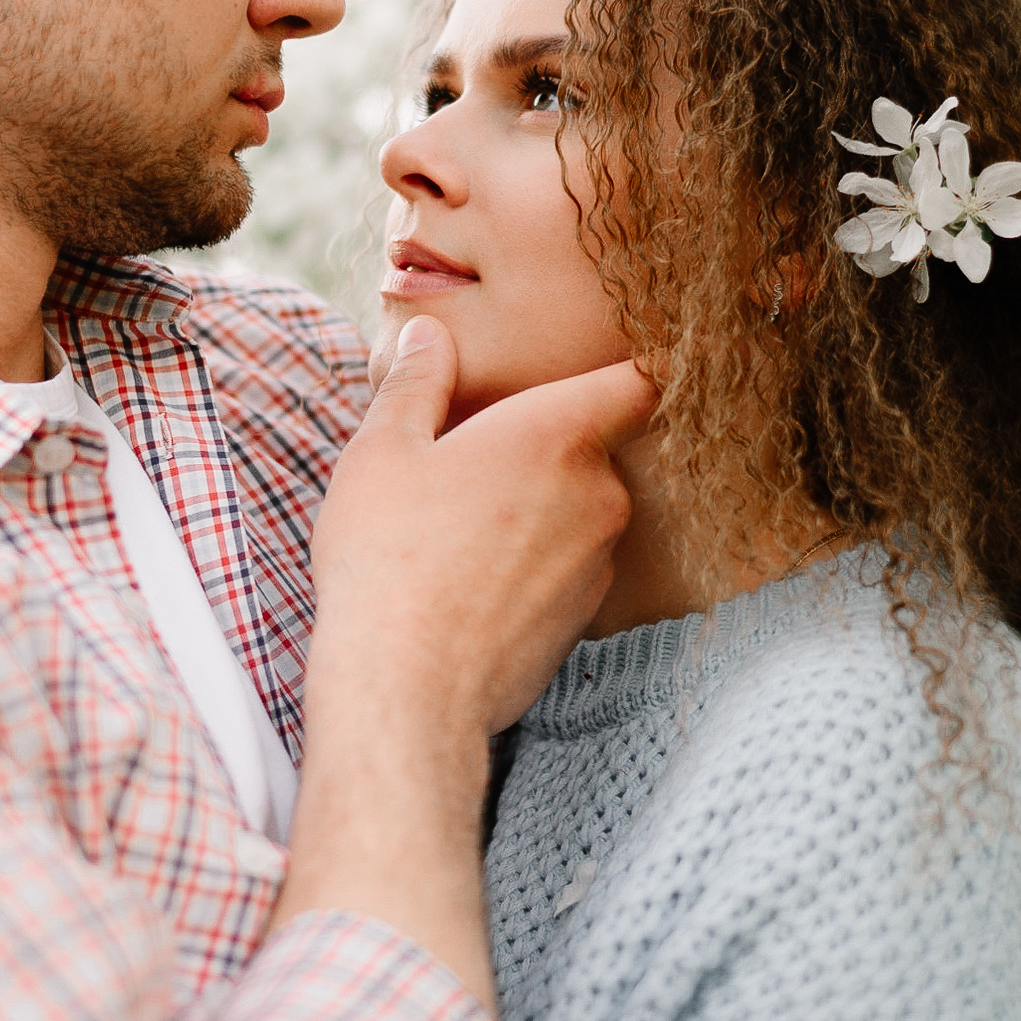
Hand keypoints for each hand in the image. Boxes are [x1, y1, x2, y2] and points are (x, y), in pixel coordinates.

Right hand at [309, 314, 656, 736]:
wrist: (407, 688)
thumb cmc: (387, 557)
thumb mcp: (382, 450)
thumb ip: (415, 381)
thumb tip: (429, 332)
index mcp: (556, 433)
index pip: (638, 381)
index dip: (636, 366)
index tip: (612, 365)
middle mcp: (598, 492)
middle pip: (594, 448)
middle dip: (545, 449)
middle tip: (474, 462)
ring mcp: (600, 559)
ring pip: (580, 510)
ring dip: (540, 509)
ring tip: (463, 529)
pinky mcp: (588, 615)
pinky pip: (570, 564)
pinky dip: (536, 562)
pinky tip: (475, 579)